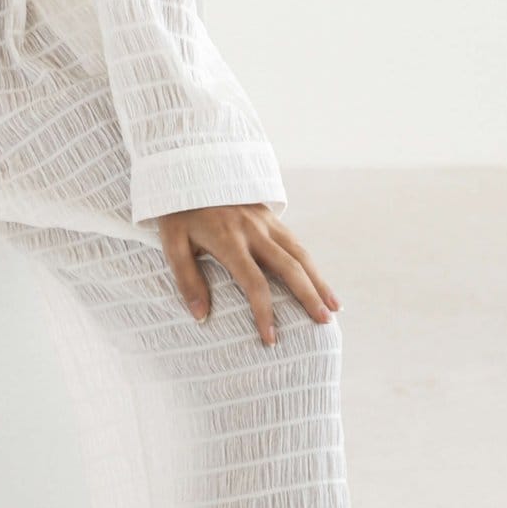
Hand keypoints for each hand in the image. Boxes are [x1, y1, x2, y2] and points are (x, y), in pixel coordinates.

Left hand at [157, 204, 340, 346]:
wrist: (189, 168)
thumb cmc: (178, 211)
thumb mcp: (172, 243)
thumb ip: (187, 279)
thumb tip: (201, 317)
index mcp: (228, 239)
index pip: (253, 282)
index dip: (264, 313)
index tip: (270, 338)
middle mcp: (253, 230)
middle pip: (289, 267)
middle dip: (308, 297)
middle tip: (323, 323)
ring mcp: (265, 220)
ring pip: (300, 253)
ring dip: (319, 281)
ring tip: (334, 308)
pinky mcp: (269, 215)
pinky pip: (295, 242)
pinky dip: (311, 264)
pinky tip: (319, 281)